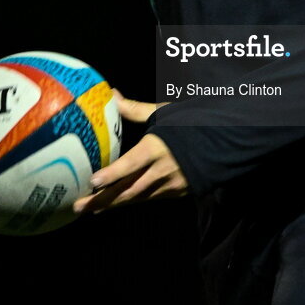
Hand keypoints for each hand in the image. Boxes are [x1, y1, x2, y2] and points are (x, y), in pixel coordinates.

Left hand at [72, 90, 186, 213]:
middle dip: (102, 200)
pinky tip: (119, 202)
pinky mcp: (178, 192)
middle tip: (78, 206)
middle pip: (128, 190)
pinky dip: (133, 201)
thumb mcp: (164, 112)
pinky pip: (151, 198)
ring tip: (92, 209)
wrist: (226, 140)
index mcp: (157, 148)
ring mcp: (171, 185)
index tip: (92, 181)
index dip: (111, 175)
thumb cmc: (192, 121)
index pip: (131, 164)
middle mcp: (162, 170)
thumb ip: (135, 109)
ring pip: (137, 198)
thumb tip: (112, 95)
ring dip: (114, 204)